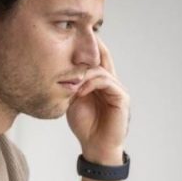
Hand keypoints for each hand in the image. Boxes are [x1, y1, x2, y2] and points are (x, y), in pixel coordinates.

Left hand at [66, 38, 129, 164]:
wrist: (95, 146)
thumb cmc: (85, 125)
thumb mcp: (73, 100)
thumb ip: (71, 84)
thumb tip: (59, 68)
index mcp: (99, 81)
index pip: (96, 57)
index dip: (88, 45)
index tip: (73, 33)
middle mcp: (110, 82)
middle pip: (102, 57)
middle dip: (89, 47)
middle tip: (72, 41)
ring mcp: (117, 89)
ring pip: (101, 70)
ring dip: (83, 73)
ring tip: (70, 81)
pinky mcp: (121, 98)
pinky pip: (107, 82)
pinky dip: (92, 83)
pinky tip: (80, 91)